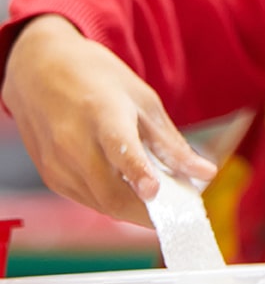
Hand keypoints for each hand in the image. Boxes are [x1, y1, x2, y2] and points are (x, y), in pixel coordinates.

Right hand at [0, 14, 216, 225]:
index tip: (156, 192)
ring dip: (132, 211)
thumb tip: (205, 174)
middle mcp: (72, 141)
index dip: (137, 173)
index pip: (119, 148)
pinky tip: (131, 193)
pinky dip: (113, 202)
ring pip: (100, 203)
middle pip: (110, 192)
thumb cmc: (99, 81)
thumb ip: (170, 143)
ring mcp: (57, 162)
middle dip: (147, 212)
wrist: (39, 69)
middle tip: (179, 214)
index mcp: (101, 113)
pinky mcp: (50, 176)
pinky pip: (88, 199)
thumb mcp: (144, 101)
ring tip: (162, 204)